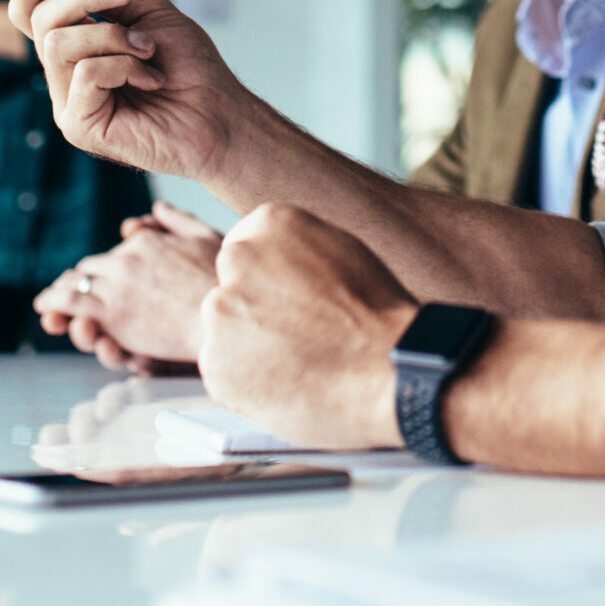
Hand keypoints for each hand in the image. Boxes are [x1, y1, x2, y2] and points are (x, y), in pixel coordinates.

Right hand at [8, 0, 250, 181]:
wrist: (220, 110)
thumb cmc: (190, 64)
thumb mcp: (146, 11)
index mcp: (79, 43)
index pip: (32, 10)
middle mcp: (66, 72)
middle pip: (40, 19)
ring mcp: (69, 100)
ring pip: (58, 43)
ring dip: (114, 37)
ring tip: (149, 51)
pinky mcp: (79, 125)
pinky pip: (84, 73)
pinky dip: (124, 66)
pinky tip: (150, 79)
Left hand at [34, 200, 221, 370]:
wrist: (223, 316)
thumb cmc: (222, 281)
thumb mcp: (205, 237)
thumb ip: (178, 220)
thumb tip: (157, 207)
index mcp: (148, 241)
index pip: (118, 249)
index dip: (110, 264)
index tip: (108, 274)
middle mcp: (128, 257)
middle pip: (93, 265)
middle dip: (84, 277)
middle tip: (71, 289)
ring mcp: (117, 284)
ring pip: (75, 281)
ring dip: (60, 290)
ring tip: (49, 300)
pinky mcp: (111, 312)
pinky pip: (70, 303)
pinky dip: (52, 303)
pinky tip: (44, 307)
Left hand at [199, 203, 415, 449]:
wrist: (389, 368)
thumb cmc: (378, 313)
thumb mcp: (341, 249)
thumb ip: (297, 249)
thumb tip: (277, 263)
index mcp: (270, 222)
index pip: (247, 247)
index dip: (271, 280)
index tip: (291, 300)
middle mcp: (238, 259)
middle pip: (231, 286)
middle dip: (253, 309)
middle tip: (294, 334)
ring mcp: (222, 311)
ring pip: (225, 330)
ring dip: (248, 346)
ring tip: (297, 361)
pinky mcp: (215, 364)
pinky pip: (224, 372)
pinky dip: (247, 383)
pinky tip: (287, 383)